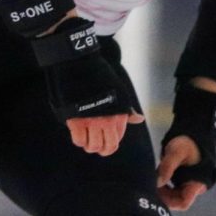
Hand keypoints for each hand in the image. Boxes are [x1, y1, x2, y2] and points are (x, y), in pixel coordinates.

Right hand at [32, 17, 143, 155]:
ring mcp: (91, 121)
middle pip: (106, 147)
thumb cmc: (100, 78)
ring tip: (87, 139)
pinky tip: (78, 133)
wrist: (80, 66)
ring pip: (91, 146)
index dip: (111, 144)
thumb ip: (127, 109)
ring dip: (89, 145)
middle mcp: (108, 120)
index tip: (106, 141)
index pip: (117, 139)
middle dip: (102, 150)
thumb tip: (139, 119)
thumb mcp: (120, 92)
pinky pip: (78, 140)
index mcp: (120, 114)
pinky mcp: (76, 120)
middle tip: (97, 147)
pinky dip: (78, 140)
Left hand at [156, 135, 208, 210]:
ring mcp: (189, 183)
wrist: (195, 131)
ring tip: (155, 180)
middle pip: (177, 200)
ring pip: (174, 195)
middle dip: (164, 196)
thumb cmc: (189, 142)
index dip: (169, 202)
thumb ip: (168, 166)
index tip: (158, 193)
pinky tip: (159, 177)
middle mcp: (194, 186)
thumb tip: (158, 182)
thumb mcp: (177, 151)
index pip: (183, 202)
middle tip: (152, 187)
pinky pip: (174, 189)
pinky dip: (165, 186)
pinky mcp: (184, 179)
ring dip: (163, 191)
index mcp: (197, 182)